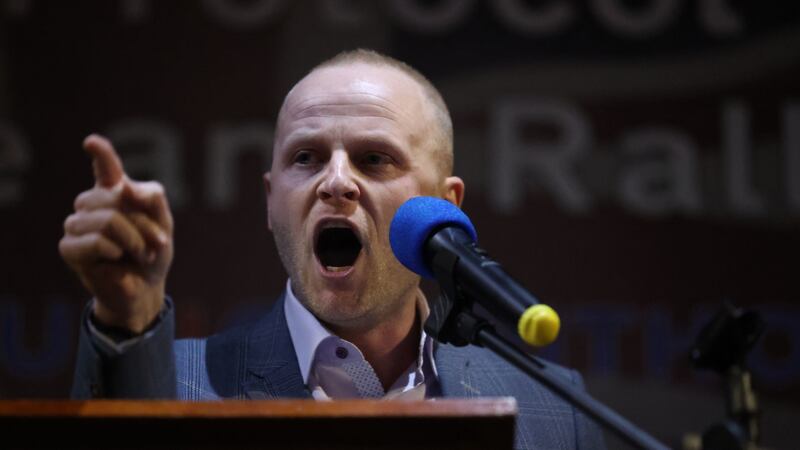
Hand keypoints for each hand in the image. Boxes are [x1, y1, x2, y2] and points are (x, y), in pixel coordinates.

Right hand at [59, 134, 173, 332]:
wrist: (146, 288)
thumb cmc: (153, 253)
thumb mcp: (163, 224)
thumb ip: (152, 200)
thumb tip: (124, 187)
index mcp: (115, 192)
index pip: (105, 168)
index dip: (101, 154)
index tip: (91, 143)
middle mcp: (92, 203)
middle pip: (116, 197)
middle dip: (144, 223)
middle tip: (154, 243)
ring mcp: (76, 223)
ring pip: (108, 218)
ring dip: (134, 240)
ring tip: (138, 253)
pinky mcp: (69, 247)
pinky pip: (97, 240)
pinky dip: (116, 251)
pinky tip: (116, 259)